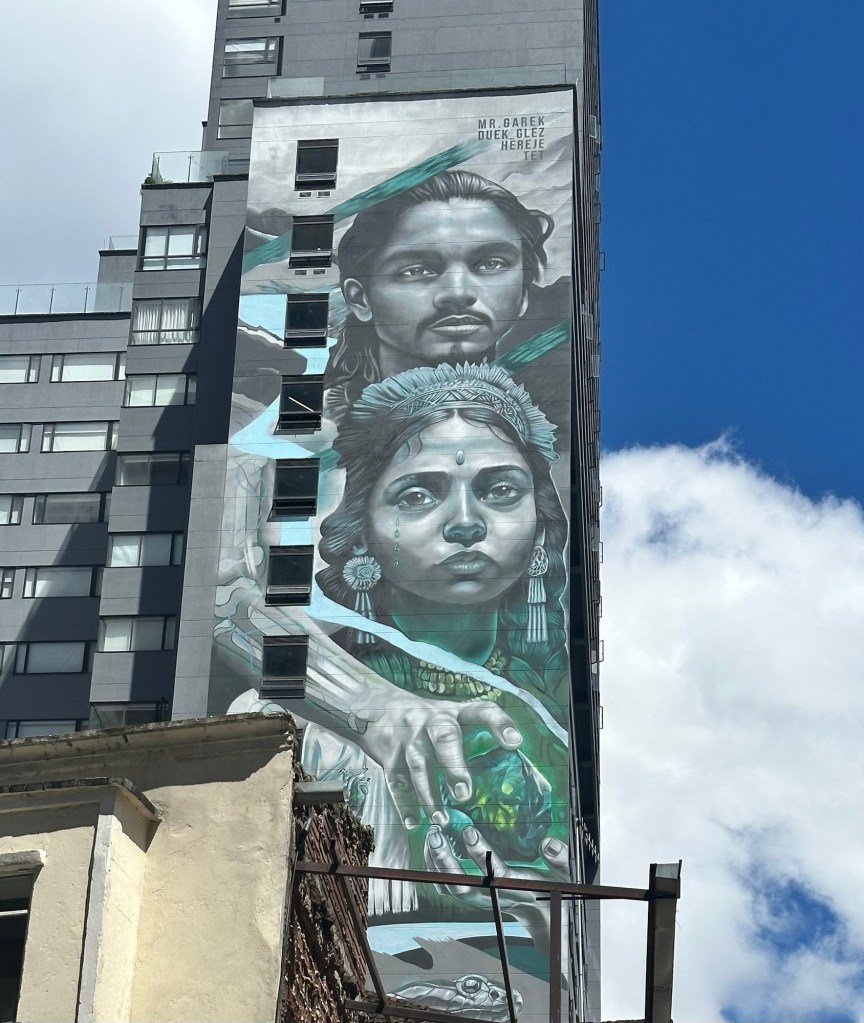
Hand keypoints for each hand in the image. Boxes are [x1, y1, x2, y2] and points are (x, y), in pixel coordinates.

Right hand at [359, 692, 523, 830]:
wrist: (376, 707)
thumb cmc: (427, 720)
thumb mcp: (451, 717)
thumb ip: (474, 737)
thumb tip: (508, 766)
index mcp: (454, 712)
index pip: (482, 711)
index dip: (499, 724)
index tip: (515, 742)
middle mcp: (432, 721)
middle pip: (444, 737)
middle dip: (454, 766)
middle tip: (465, 793)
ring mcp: (408, 738)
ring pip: (418, 764)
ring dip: (429, 794)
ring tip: (441, 818)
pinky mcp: (389, 756)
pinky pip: (396, 781)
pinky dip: (404, 804)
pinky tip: (413, 822)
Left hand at [424, 824, 568, 954]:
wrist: (543, 915)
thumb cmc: (553, 891)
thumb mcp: (565, 876)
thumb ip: (560, 860)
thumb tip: (548, 843)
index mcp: (516, 889)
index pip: (495, 875)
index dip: (480, 855)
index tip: (468, 832)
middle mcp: (493, 897)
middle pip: (463, 887)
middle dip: (445, 862)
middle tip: (435, 835)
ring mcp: (480, 899)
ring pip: (450, 888)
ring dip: (436, 864)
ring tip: (431, 835)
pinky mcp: (472, 896)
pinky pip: (447, 887)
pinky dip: (435, 868)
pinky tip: (433, 846)